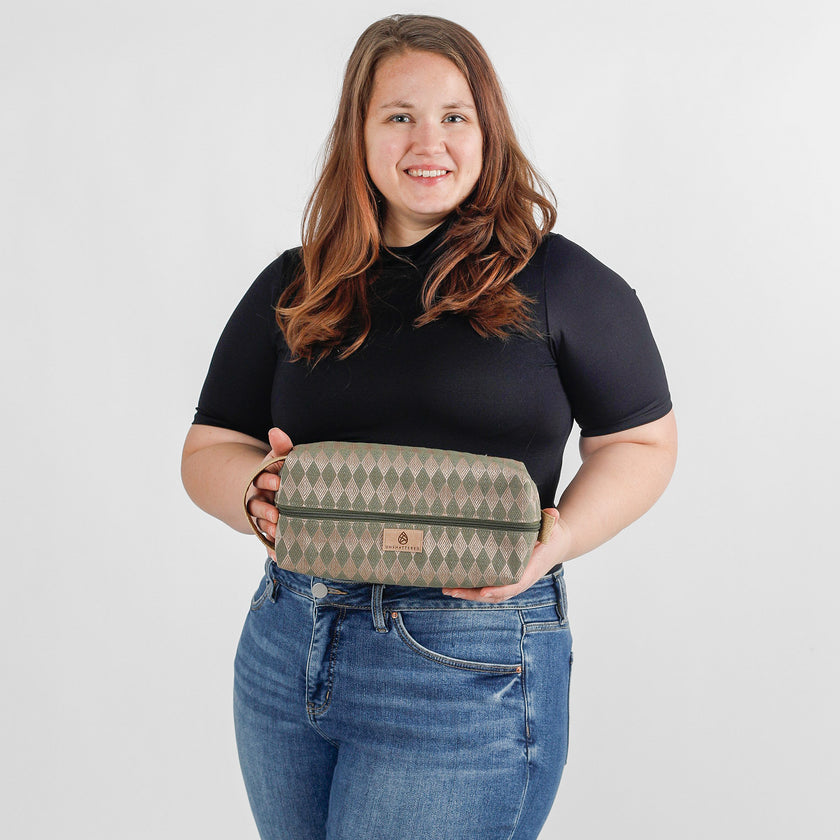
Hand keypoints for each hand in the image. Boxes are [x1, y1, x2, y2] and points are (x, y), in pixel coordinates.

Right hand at [245, 427, 292, 553]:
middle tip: (277, 514)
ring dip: (267, 527)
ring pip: (260, 522)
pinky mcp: (270, 529)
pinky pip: (268, 539)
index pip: (260, 479)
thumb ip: (280, 447)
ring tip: (277, 533)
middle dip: (265, 509)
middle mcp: (258, 498)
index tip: (278, 482)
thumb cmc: (282, 471)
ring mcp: (262, 514)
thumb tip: (275, 431)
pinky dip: (272, 548)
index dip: (267, 480)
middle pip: (256, 504)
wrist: (278, 489)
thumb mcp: (279, 458)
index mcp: (262, 480)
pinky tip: (278, 556)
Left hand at [442, 509, 566, 601]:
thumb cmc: (552, 535)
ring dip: (468, 594)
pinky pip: (487, 587)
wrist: (556, 545)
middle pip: (495, 594)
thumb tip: (552, 512)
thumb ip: (551, 521)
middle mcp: (520, 580)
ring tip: (447, 589)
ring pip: (488, 594)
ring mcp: (511, 581)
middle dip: (473, 594)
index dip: (498, 589)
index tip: (482, 592)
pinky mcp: (505, 578)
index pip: (514, 584)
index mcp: (530, 571)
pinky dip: (471, 589)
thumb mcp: (553, 527)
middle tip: (452, 590)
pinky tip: (454, 585)